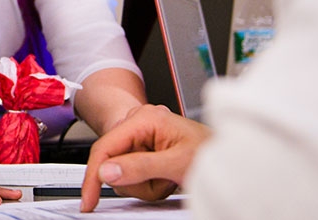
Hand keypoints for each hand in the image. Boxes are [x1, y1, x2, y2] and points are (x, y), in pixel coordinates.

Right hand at [80, 104, 210, 211]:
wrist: (228, 154)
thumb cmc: (210, 151)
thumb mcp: (177, 163)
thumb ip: (141, 167)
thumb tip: (107, 171)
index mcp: (144, 119)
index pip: (105, 148)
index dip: (94, 176)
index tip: (89, 199)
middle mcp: (138, 124)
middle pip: (113, 163)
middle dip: (135, 181)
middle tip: (162, 181)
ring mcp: (140, 138)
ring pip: (121, 173)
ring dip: (144, 185)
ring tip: (168, 179)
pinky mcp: (143, 151)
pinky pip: (132, 174)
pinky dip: (147, 184)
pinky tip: (165, 178)